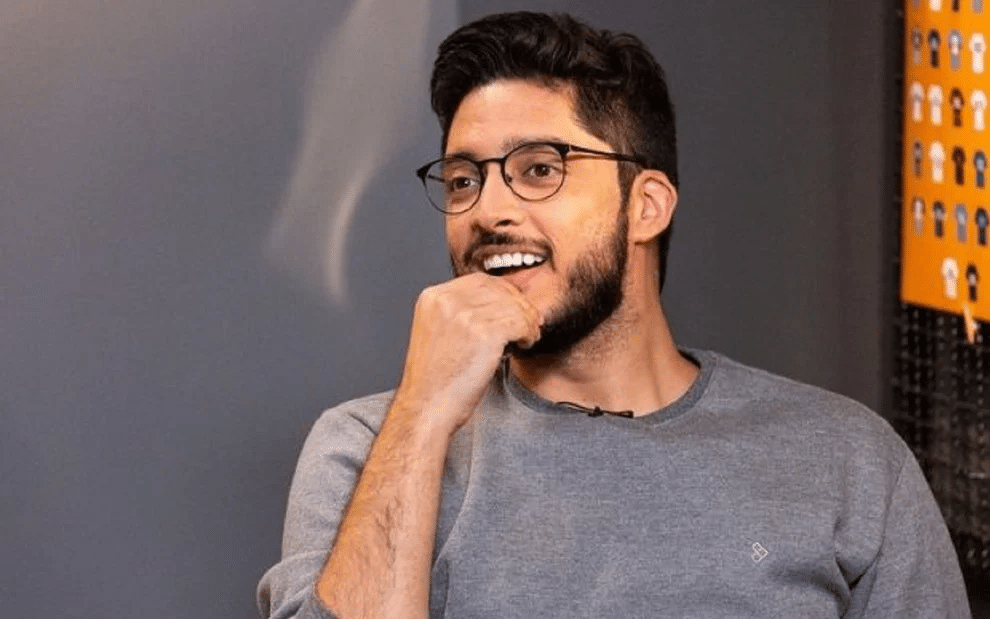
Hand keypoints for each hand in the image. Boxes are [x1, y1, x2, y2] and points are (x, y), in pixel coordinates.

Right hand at [394, 272, 541, 435]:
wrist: (426, 409)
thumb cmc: (436, 380)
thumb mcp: (440, 334)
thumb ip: (460, 313)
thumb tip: (500, 301)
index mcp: (432, 297)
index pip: (480, 281)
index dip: (504, 293)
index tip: (516, 309)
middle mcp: (446, 300)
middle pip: (499, 289)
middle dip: (519, 305)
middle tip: (531, 324)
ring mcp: (464, 315)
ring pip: (514, 306)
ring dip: (527, 321)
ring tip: (526, 338)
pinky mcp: (483, 334)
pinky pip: (521, 322)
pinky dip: (528, 333)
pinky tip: (524, 344)